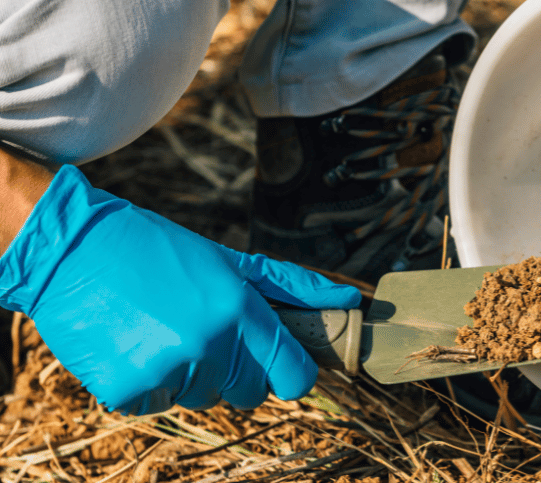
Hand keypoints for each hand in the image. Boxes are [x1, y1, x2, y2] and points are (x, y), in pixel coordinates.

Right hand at [0, 166, 360, 414]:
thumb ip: (294, 286)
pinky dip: (149, 384)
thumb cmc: (161, 251)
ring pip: (202, 398)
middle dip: (237, 371)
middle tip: (208, 332)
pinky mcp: (125, 390)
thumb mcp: (232, 262)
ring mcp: (166, 370)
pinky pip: (158, 405)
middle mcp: (209, 344)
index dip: (291, 374)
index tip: (279, 364)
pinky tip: (135, 342)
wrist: (75, 250)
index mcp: (240, 310)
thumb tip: (350, 300)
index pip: (295, 378)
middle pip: (250, 394)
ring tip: (164, 328)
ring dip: (190, 374)